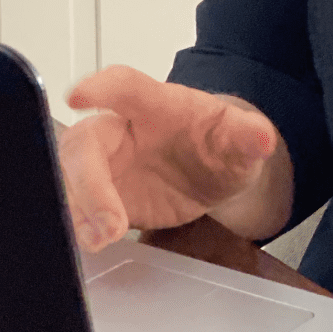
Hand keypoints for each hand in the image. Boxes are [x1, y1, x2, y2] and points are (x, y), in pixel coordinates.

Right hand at [59, 65, 278, 251]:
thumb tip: (263, 137)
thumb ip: (248, 136)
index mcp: (154, 104)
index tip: (79, 95)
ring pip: (69, 178)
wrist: (214, 174)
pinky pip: (75, 210)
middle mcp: (120, 131)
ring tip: (98, 239)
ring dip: (78, 209)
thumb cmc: (217, 143)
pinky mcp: (99, 200)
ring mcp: (104, 166)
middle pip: (85, 143)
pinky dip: (77, 227)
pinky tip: (90, 245)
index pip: (125, 86)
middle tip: (108, 221)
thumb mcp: (241, 138)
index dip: (101, 88)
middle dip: (87, 180)